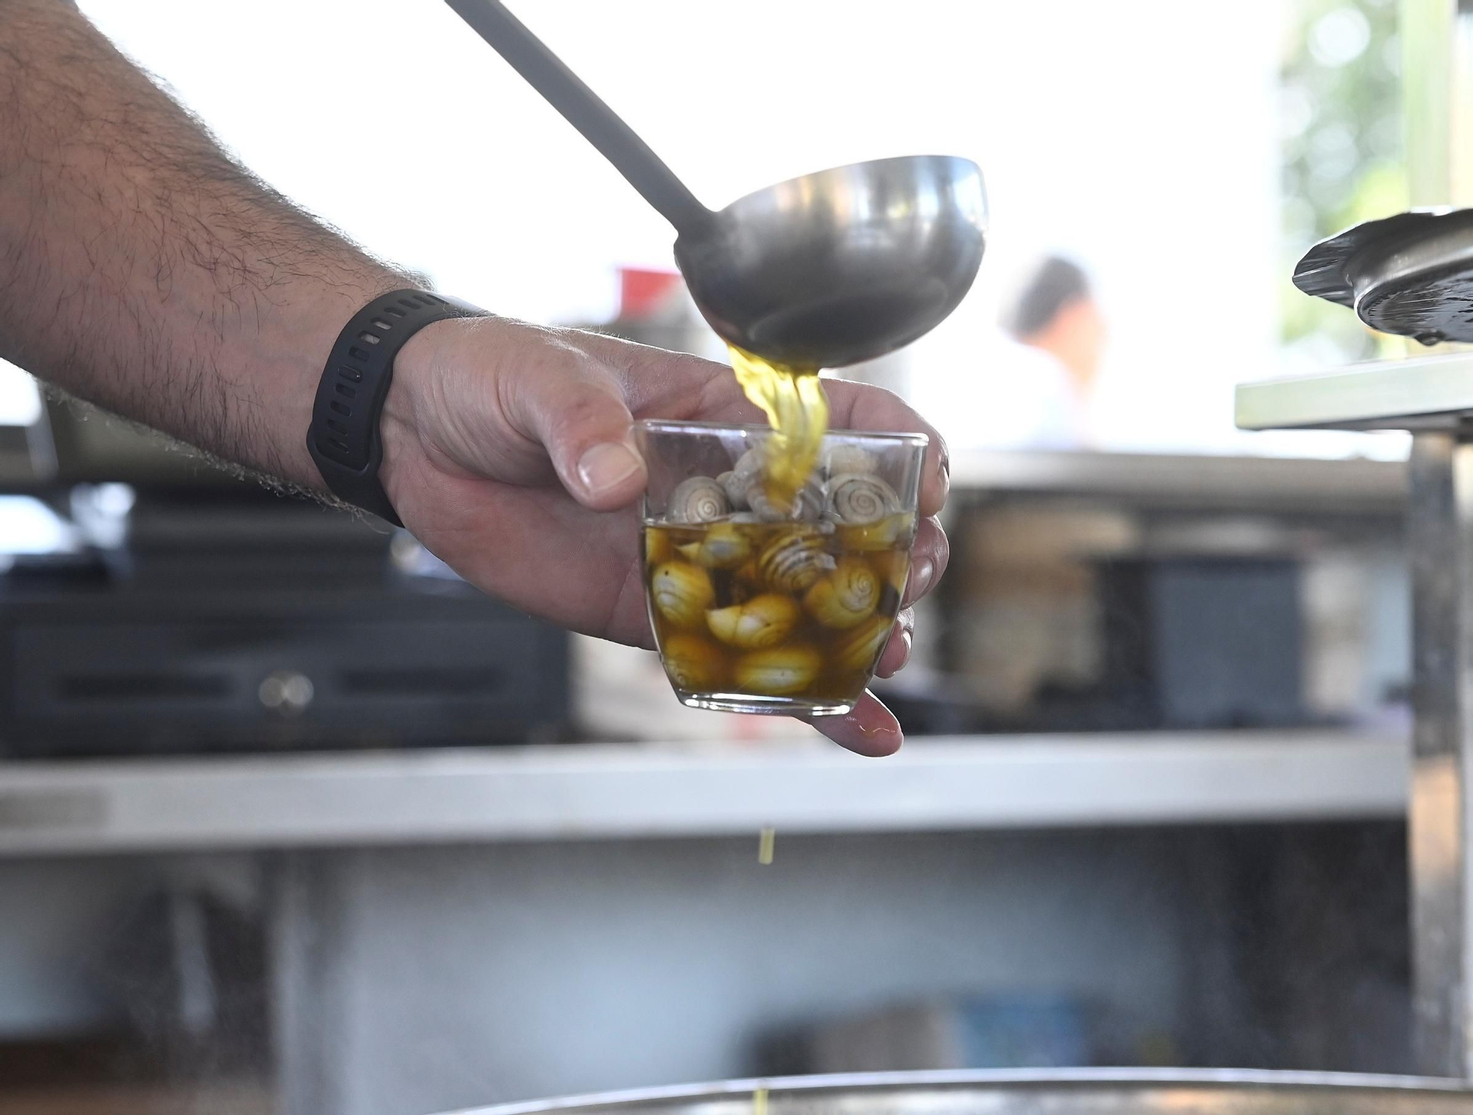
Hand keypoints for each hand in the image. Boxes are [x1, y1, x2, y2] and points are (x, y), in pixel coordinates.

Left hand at [379, 317, 950, 755]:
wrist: (416, 439)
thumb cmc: (490, 377)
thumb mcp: (538, 378)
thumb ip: (582, 425)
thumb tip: (617, 484)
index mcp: (725, 413)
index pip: (847, 419)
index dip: (903, 450)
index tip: (924, 488)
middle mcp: (733, 490)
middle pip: (848, 525)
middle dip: (896, 557)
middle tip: (902, 587)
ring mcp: (703, 560)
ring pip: (807, 605)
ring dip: (860, 635)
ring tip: (881, 660)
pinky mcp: (660, 618)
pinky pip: (738, 662)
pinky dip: (799, 702)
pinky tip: (864, 732)